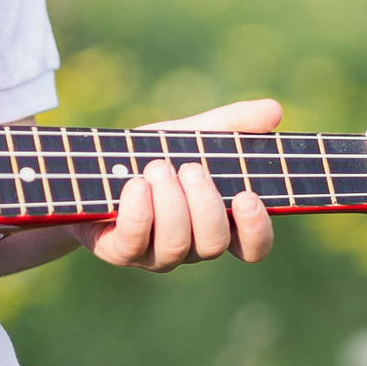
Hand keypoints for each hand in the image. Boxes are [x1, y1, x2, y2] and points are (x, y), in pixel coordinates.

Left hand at [78, 99, 280, 273]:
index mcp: (217, 222)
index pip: (251, 246)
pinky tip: (136, 185)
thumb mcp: (190, 135)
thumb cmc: (148, 155)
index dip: (256, 230)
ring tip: (158, 168)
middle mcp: (190, 246)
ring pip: (177, 245)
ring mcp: (155, 254)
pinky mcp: (120, 252)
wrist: (91, 166)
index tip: (247, 197)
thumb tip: (275, 111)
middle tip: (191, 168)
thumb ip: (231, 125)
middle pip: (214, 244)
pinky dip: (139, 212)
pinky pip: (135, 244)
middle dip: (205, 204)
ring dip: (171, 204)